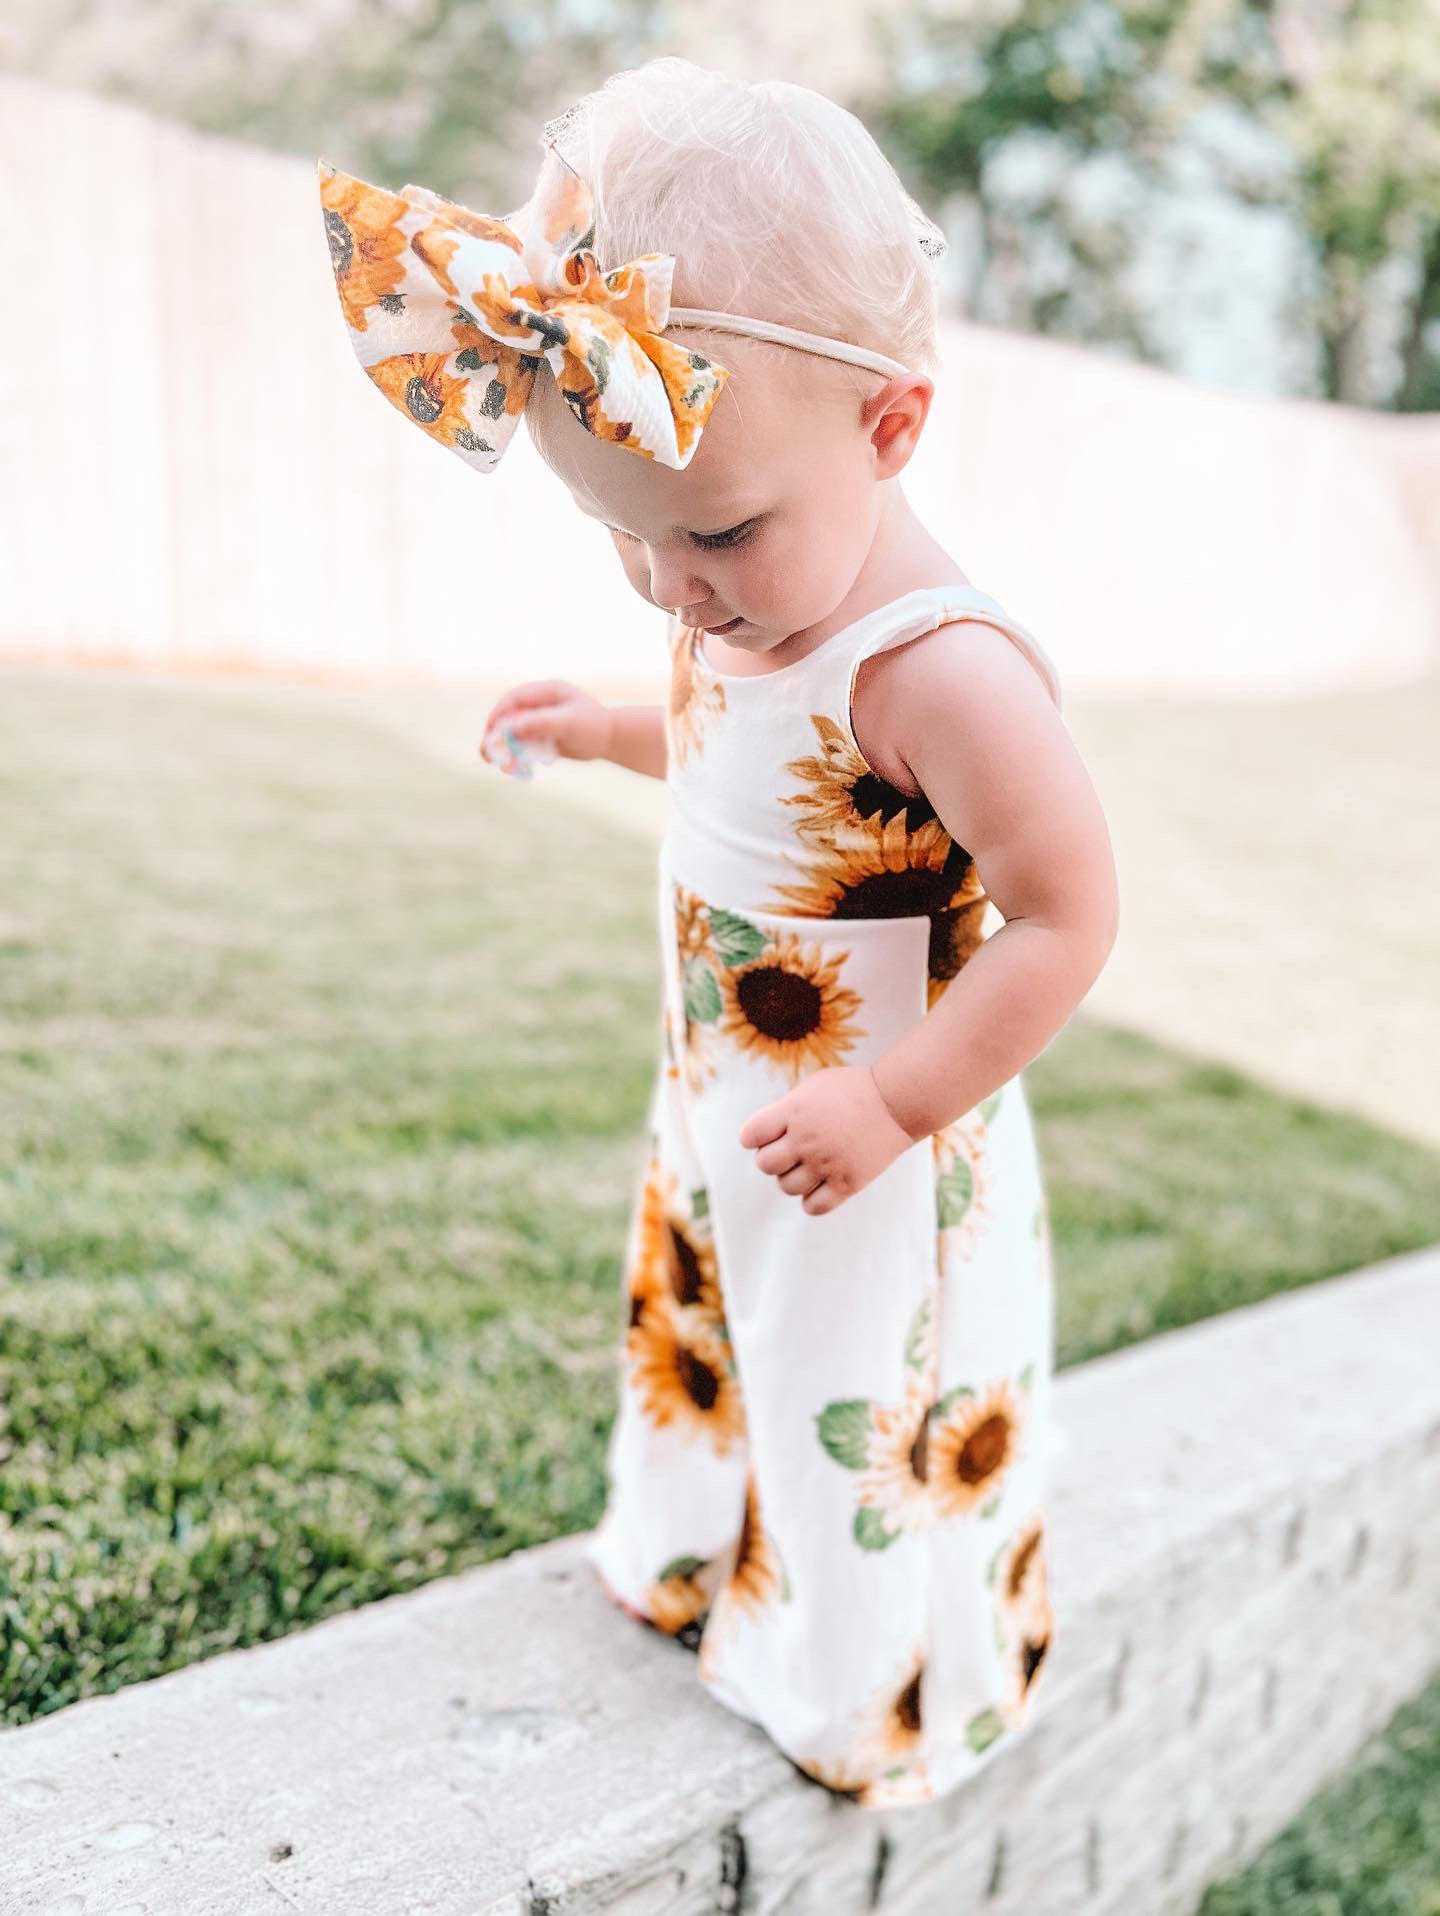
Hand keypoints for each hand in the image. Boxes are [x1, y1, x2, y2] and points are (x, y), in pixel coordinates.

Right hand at [479, 679, 612, 765]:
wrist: (612, 739)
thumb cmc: (593, 727)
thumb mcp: (568, 723)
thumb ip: (541, 723)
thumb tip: (512, 727)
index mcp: (547, 691)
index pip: (515, 698)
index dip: (500, 713)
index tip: (491, 730)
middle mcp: (541, 703)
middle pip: (509, 715)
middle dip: (495, 732)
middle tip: (485, 750)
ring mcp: (541, 719)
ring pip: (513, 731)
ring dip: (500, 745)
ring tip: (489, 760)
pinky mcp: (543, 735)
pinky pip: (522, 743)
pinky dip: (514, 754)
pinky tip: (507, 768)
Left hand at [737, 1064, 918, 1215]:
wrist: (896, 1102)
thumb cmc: (852, 1090)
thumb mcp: (813, 1088)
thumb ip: (786, 1111)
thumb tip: (764, 1137)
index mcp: (794, 1111)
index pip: (750, 1136)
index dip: (755, 1137)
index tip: (769, 1134)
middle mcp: (806, 1139)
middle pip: (766, 1164)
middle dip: (774, 1158)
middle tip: (792, 1150)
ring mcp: (827, 1163)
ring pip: (787, 1187)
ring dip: (793, 1178)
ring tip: (811, 1165)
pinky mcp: (847, 1183)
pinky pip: (812, 1207)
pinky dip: (811, 1200)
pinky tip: (821, 1184)